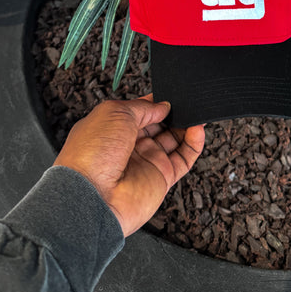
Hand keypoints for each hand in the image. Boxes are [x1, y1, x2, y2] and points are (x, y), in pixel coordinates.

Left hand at [53, 97, 204, 236]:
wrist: (93, 197)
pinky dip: (194, 144)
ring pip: (174, 140)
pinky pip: (184, 159)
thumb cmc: (92, 154)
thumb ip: (144, 107)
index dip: (155, 102)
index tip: (169, 94)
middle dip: (173, 112)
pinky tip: (198, 129)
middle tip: (184, 103)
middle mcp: (130, 146)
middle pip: (159, 124)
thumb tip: (162, 106)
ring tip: (195, 114)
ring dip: (186, 126)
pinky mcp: (162, 179)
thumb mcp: (116, 113)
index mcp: (113, 128)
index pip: (140, 111)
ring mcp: (146, 162)